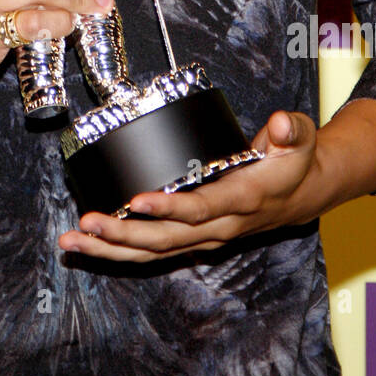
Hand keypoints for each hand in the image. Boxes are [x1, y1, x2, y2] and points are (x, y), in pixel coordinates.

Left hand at [58, 110, 322, 262]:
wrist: (302, 193)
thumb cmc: (293, 161)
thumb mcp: (299, 139)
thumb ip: (290, 130)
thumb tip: (281, 123)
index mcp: (243, 201)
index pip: (202, 209)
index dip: (171, 209)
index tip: (137, 201)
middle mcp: (220, 226)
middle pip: (167, 239)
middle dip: (124, 234)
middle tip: (88, 223)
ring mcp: (205, 237)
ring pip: (155, 251)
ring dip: (112, 249)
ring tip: (73, 239)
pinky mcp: (194, 239)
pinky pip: (154, 251)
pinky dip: (119, 251)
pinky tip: (88, 243)